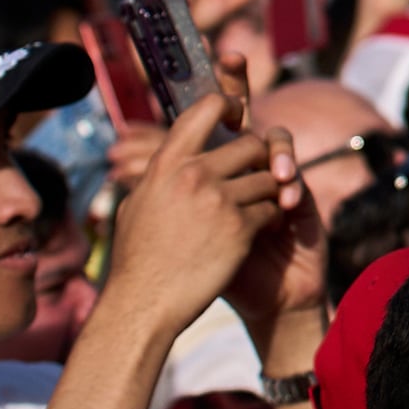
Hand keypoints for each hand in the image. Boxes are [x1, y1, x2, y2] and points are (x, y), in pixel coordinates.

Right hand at [100, 87, 292, 335]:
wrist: (144, 304)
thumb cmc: (136, 259)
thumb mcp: (137, 205)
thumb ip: (157, 176)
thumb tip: (160, 157)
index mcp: (167, 163)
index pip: (205, 108)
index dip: (228, 104)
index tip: (238, 114)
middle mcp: (194, 174)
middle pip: (250, 143)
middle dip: (259, 159)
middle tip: (256, 177)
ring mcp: (219, 200)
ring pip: (267, 177)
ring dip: (269, 192)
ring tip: (257, 209)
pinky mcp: (240, 228)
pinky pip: (271, 210)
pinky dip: (271, 220)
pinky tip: (258, 234)